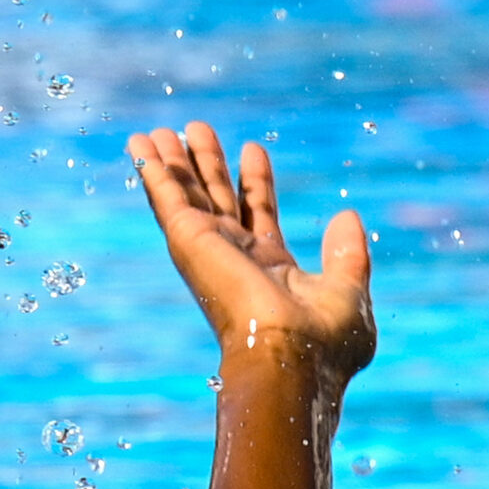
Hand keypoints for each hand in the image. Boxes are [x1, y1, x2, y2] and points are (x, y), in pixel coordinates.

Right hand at [130, 122, 375, 384]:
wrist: (290, 358)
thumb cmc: (323, 342)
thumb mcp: (349, 291)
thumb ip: (347, 254)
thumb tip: (347, 217)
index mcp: (271, 272)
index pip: (259, 215)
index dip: (256, 181)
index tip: (252, 149)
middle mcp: (235, 260)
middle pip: (217, 199)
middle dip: (208, 165)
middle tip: (197, 130)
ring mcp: (209, 250)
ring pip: (188, 194)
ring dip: (174, 162)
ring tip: (163, 130)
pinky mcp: (189, 241)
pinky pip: (166, 195)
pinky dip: (151, 168)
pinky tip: (139, 142)